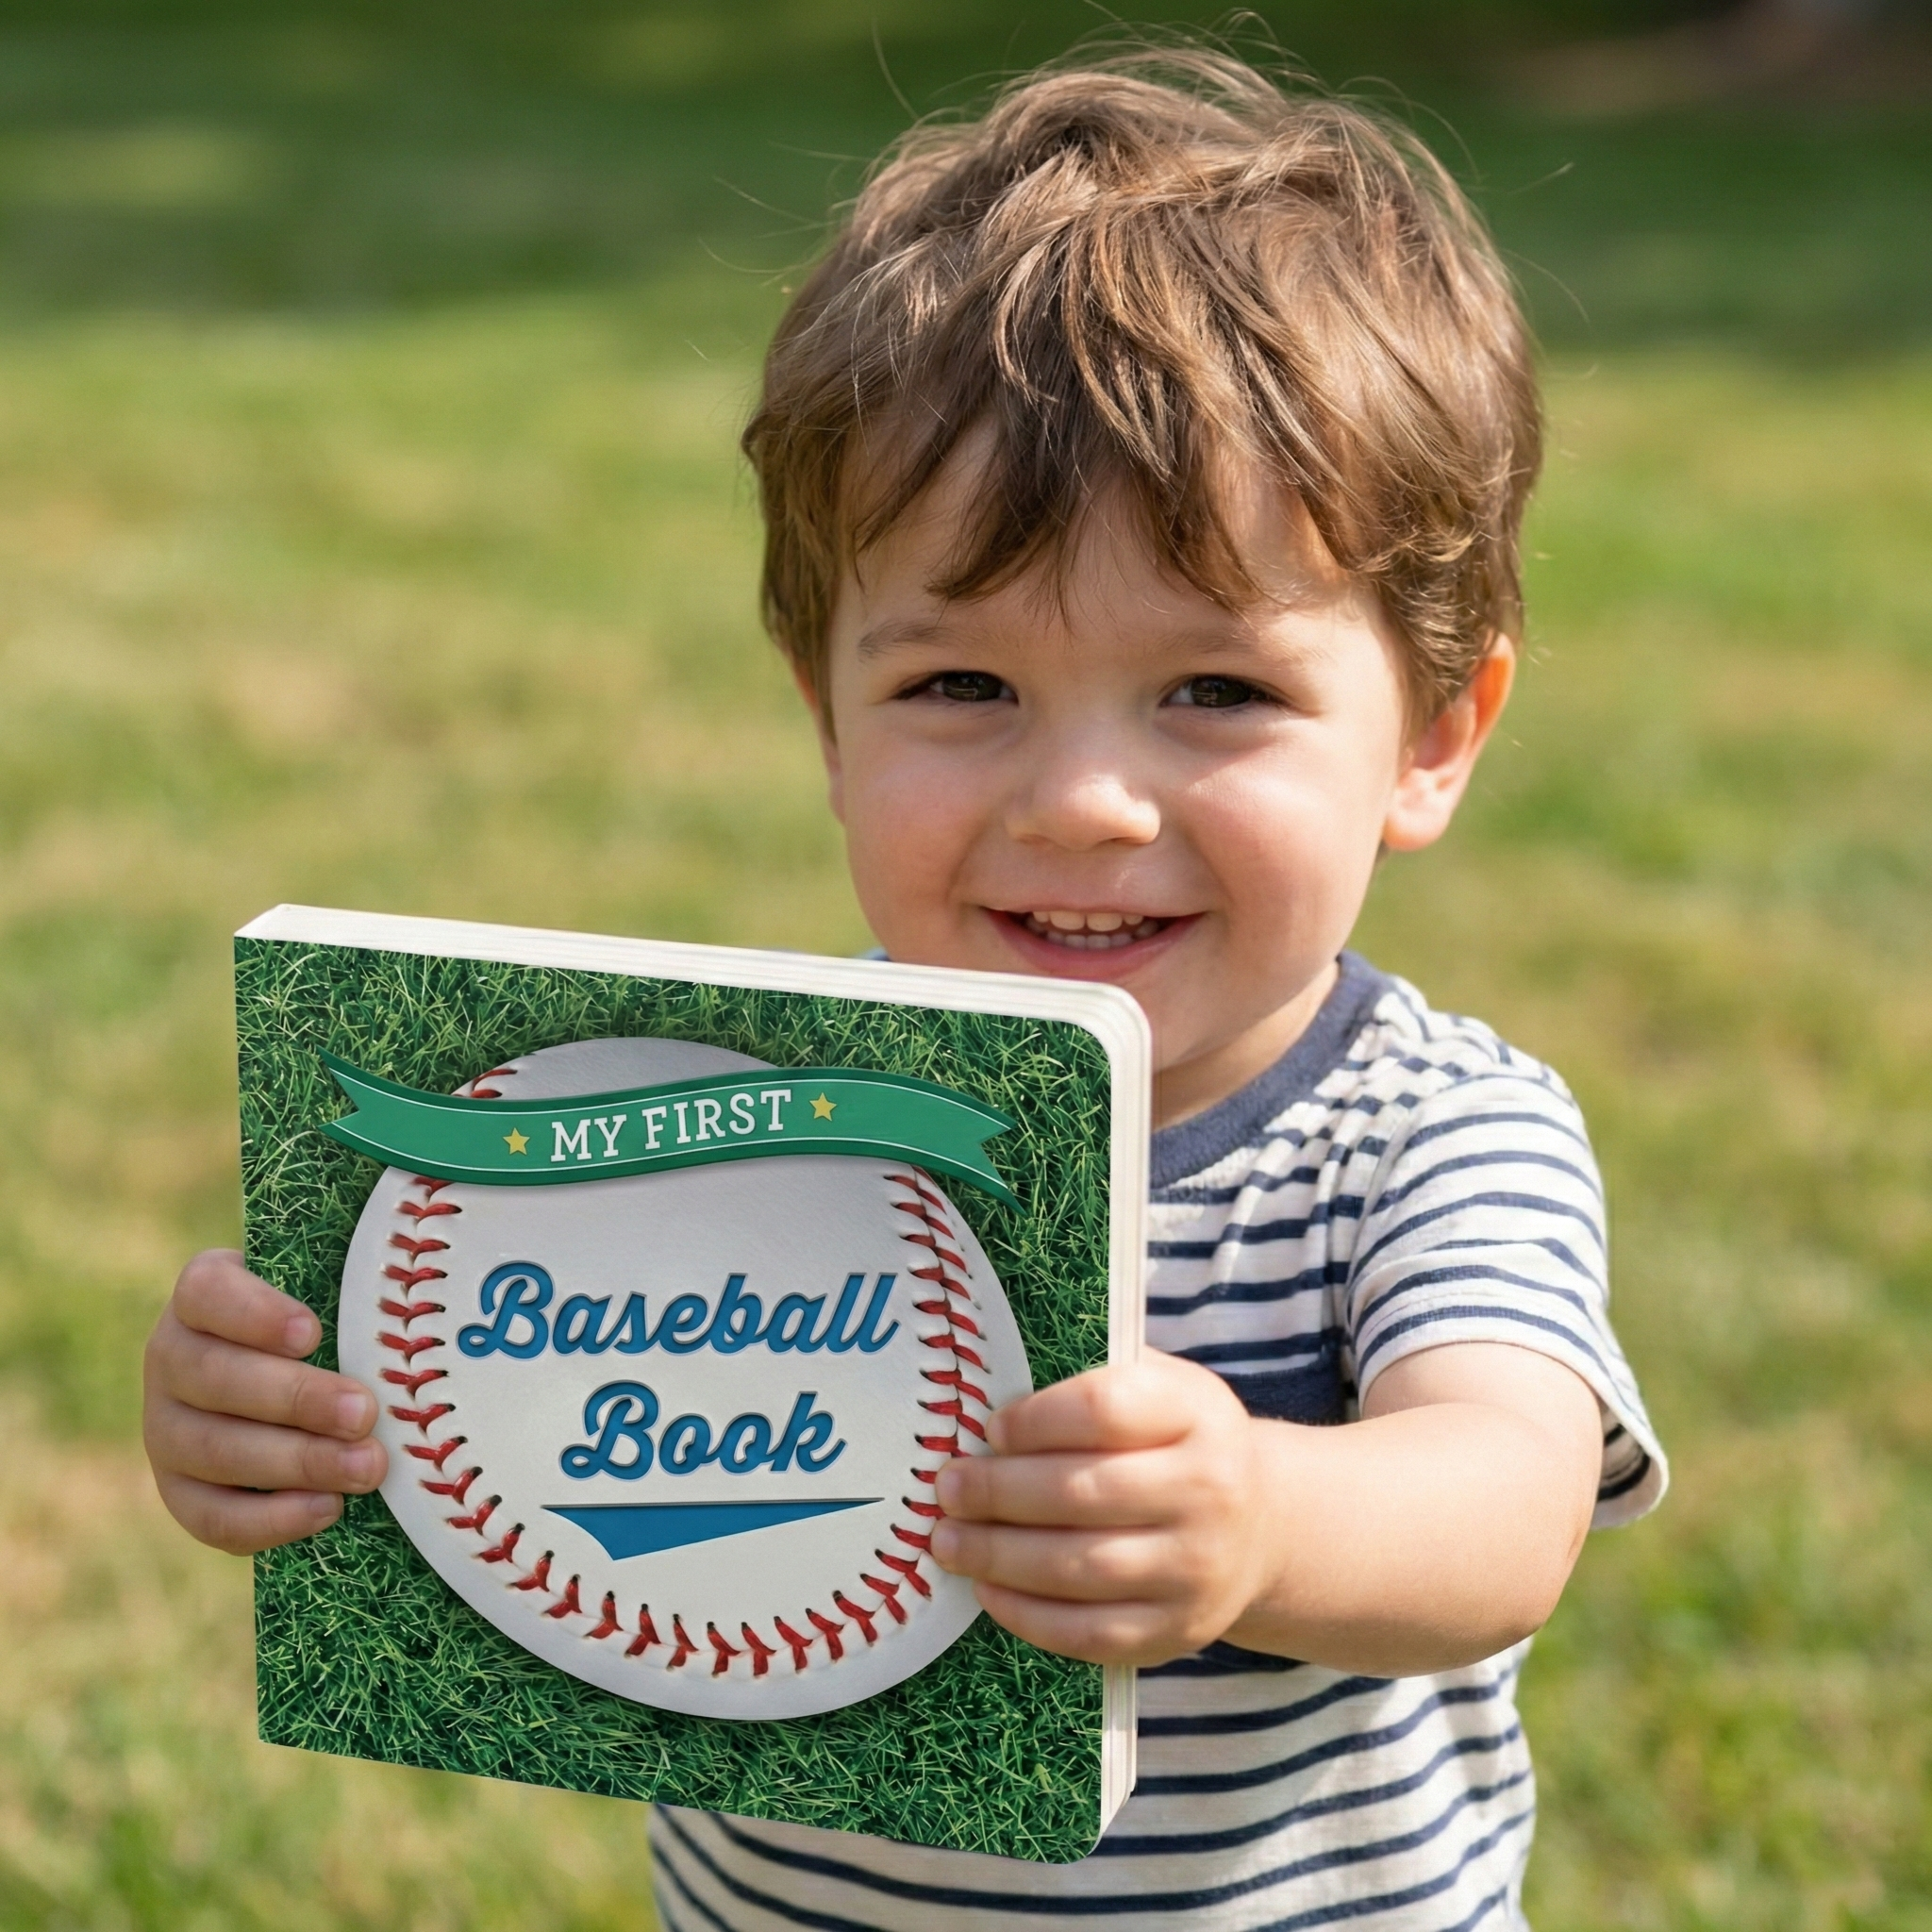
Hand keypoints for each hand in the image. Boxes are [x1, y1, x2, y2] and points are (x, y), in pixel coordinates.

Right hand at [143, 1249, 386, 1553]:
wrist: (289, 1384)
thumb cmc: (325, 1318)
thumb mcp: (331, 1287)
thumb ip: (356, 1285)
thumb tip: (412, 1278)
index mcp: (201, 1296)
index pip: (207, 1293)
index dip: (254, 1315)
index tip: (312, 1333)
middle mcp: (171, 1359)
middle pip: (214, 1378)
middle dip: (296, 1399)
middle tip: (364, 1413)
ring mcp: (165, 1430)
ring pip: (214, 1450)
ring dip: (297, 1462)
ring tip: (367, 1466)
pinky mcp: (180, 1492)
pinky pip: (212, 1516)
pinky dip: (271, 1519)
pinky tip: (329, 1507)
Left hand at [930, 1351, 1271, 1667]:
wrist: (1258, 1527)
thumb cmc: (1178, 1443)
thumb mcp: (1159, 1390)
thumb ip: (1090, 1386)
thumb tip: (989, 1413)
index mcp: (1198, 1414)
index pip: (1104, 1410)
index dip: (1035, 1420)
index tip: (990, 1428)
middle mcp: (1209, 1491)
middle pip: (1081, 1492)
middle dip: (998, 1491)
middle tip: (947, 1486)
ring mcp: (1196, 1569)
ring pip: (1079, 1567)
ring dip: (998, 1555)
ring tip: (947, 1540)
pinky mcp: (1178, 1631)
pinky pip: (1090, 1633)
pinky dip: (1027, 1615)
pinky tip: (987, 1589)